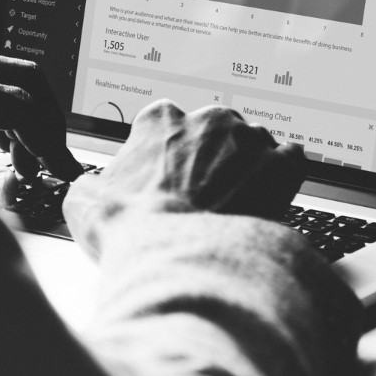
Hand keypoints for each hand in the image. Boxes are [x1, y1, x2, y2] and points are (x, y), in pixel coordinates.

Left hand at [0, 52, 81, 180]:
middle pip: (24, 78)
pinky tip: (4, 145)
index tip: (61, 169)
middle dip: (47, 122)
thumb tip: (13, 188)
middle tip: (54, 161)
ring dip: (28, 117)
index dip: (47, 140)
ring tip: (26, 164)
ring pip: (9, 76)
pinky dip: (6, 110)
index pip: (20, 103)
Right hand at [63, 100, 304, 248]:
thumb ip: (91, 184)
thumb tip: (91, 190)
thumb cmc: (131, 230)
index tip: (169, 178)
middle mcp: (208, 118)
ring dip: (248, 168)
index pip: (166, 125)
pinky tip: (273, 197)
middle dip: (211, 161)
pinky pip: (291, 158)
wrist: (178, 257)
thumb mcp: (84, 203)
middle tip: (205, 198)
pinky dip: (284, 175)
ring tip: (239, 205)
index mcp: (160, 119)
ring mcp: (248, 138)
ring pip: (253, 144)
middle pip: (214, 133)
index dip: (168, 156)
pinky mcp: (282, 164)